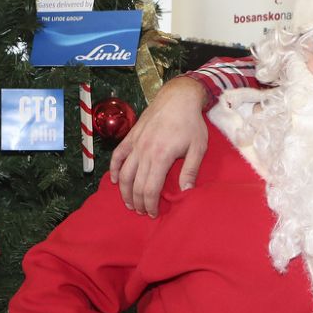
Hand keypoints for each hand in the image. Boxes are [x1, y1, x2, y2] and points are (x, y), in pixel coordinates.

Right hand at [109, 77, 209, 215]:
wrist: (178, 98)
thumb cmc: (191, 123)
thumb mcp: (198, 148)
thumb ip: (190, 171)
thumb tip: (186, 192)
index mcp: (161, 157)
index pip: (150, 189)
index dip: (150, 205)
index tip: (153, 214)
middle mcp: (144, 152)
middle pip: (135, 185)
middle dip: (138, 202)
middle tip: (142, 212)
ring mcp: (135, 144)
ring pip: (123, 173)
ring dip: (124, 191)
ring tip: (129, 203)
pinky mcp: (131, 137)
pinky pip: (118, 156)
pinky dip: (114, 169)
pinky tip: (115, 180)